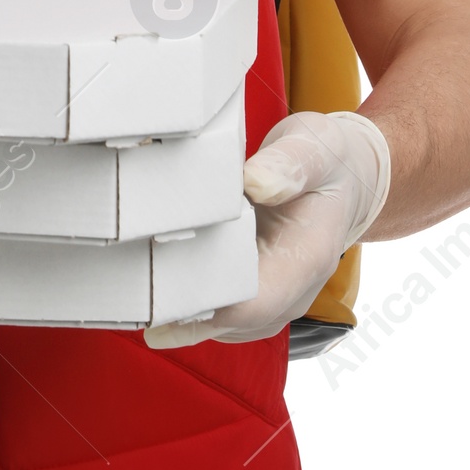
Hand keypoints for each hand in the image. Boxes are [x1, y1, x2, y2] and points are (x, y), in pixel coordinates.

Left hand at [145, 110, 389, 349]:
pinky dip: (181, 294)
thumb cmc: (326, 161)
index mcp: (305, 262)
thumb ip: (288, 165)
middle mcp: (288, 292)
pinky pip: (211, 304)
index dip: (203, 312)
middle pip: (223, 321)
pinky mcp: (249, 287)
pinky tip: (148, 273)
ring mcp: (269, 296)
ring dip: (174, 306)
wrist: (346, 178)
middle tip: (124, 293)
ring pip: (213, 319)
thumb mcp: (313, 148)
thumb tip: (255, 182)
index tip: (156, 305)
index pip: (252, 306)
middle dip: (175, 310)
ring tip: (127, 285)